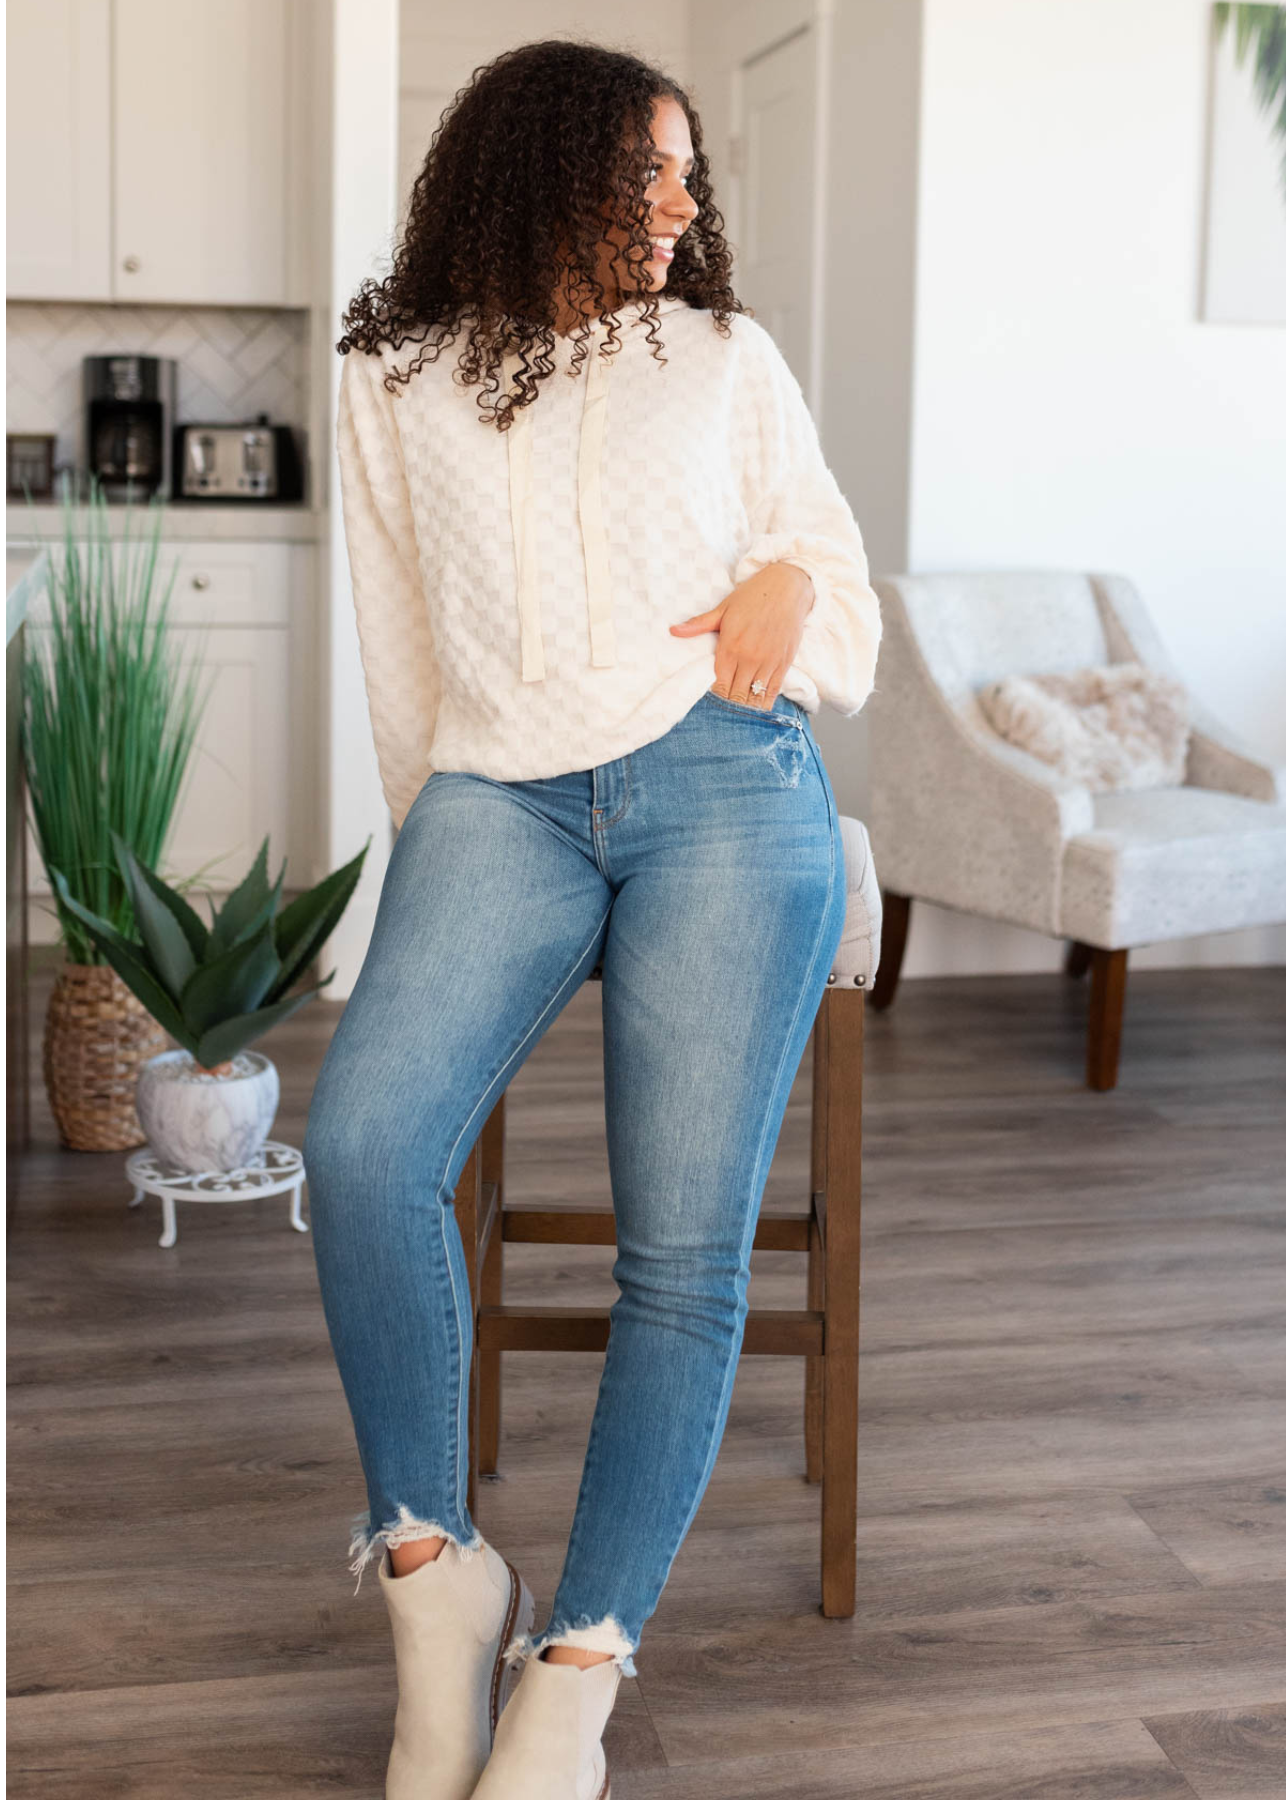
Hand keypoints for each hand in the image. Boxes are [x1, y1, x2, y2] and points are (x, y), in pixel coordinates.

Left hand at [669, 562, 813, 706]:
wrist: (787, 587)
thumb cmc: (752, 596)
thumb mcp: (723, 608)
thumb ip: (699, 624)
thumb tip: (673, 631)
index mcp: (730, 646)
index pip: (719, 685)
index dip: (715, 696)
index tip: (713, 696)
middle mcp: (749, 658)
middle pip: (736, 696)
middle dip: (729, 704)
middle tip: (725, 708)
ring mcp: (768, 662)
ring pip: (754, 697)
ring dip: (746, 706)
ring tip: (739, 709)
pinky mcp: (784, 664)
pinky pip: (772, 692)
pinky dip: (764, 703)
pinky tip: (757, 707)